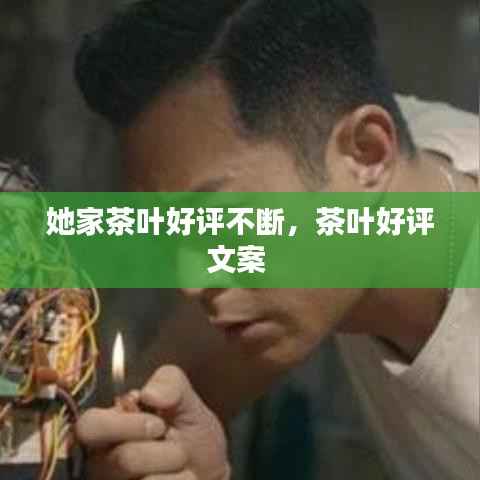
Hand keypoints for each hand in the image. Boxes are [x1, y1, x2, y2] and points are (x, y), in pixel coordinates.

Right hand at [75, 365, 230, 479]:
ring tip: (181, 465)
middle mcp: (102, 460)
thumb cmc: (191, 436)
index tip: (158, 425)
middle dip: (157, 453)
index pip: (88, 425)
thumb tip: (148, 393)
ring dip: (175, 471)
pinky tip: (180, 479)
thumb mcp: (187, 401)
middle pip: (121, 459)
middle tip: (176, 449)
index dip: (122, 425)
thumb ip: (170, 383)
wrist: (210, 475)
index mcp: (108, 426)